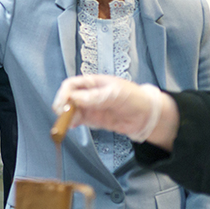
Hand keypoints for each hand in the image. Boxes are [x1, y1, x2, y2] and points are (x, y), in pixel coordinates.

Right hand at [52, 75, 176, 147]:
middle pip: (68, 98)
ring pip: (72, 110)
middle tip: (63, 114)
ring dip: (67, 115)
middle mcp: (89, 94)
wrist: (147, 116)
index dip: (64, 93)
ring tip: (67, 122)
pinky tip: (71, 125)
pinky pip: (79, 120)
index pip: (72, 85)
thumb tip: (74, 98)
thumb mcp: (114, 94)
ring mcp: (91, 107)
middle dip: (63, 105)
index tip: (63, 103)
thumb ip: (95, 97)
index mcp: (93, 82)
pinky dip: (73, 122)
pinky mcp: (94, 119)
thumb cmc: (133, 97)